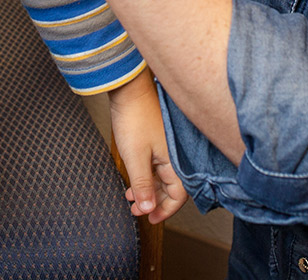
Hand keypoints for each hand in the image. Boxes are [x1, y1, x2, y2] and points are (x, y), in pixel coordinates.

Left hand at [109, 68, 187, 223]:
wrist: (128, 89)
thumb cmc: (134, 119)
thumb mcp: (135, 157)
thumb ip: (142, 186)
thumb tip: (148, 209)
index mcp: (175, 161)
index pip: (179, 195)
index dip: (165, 210)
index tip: (150, 219)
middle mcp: (175, 155)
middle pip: (171, 188)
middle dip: (153, 202)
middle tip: (136, 210)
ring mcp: (166, 147)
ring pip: (162, 177)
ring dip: (148, 189)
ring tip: (130, 197)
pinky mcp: (158, 140)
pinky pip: (157, 165)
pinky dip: (146, 176)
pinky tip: (133, 180)